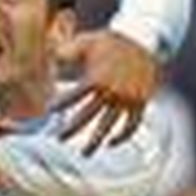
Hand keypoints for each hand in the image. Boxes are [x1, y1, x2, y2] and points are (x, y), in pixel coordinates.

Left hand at [53, 31, 159, 151]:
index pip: (74, 95)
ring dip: (96, 141)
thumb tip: (51, 56)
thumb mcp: (89, 41)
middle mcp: (111, 92)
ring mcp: (126, 100)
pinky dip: (122, 136)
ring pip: (109, 125)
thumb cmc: (112, 43)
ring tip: (84, 154)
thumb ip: (69, 50)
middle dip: (72, 128)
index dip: (61, 103)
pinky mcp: (140, 104)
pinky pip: (131, 125)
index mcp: (97, 78)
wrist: (147, 43)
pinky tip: (110, 143)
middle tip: (59, 138)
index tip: (48, 110)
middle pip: (88, 115)